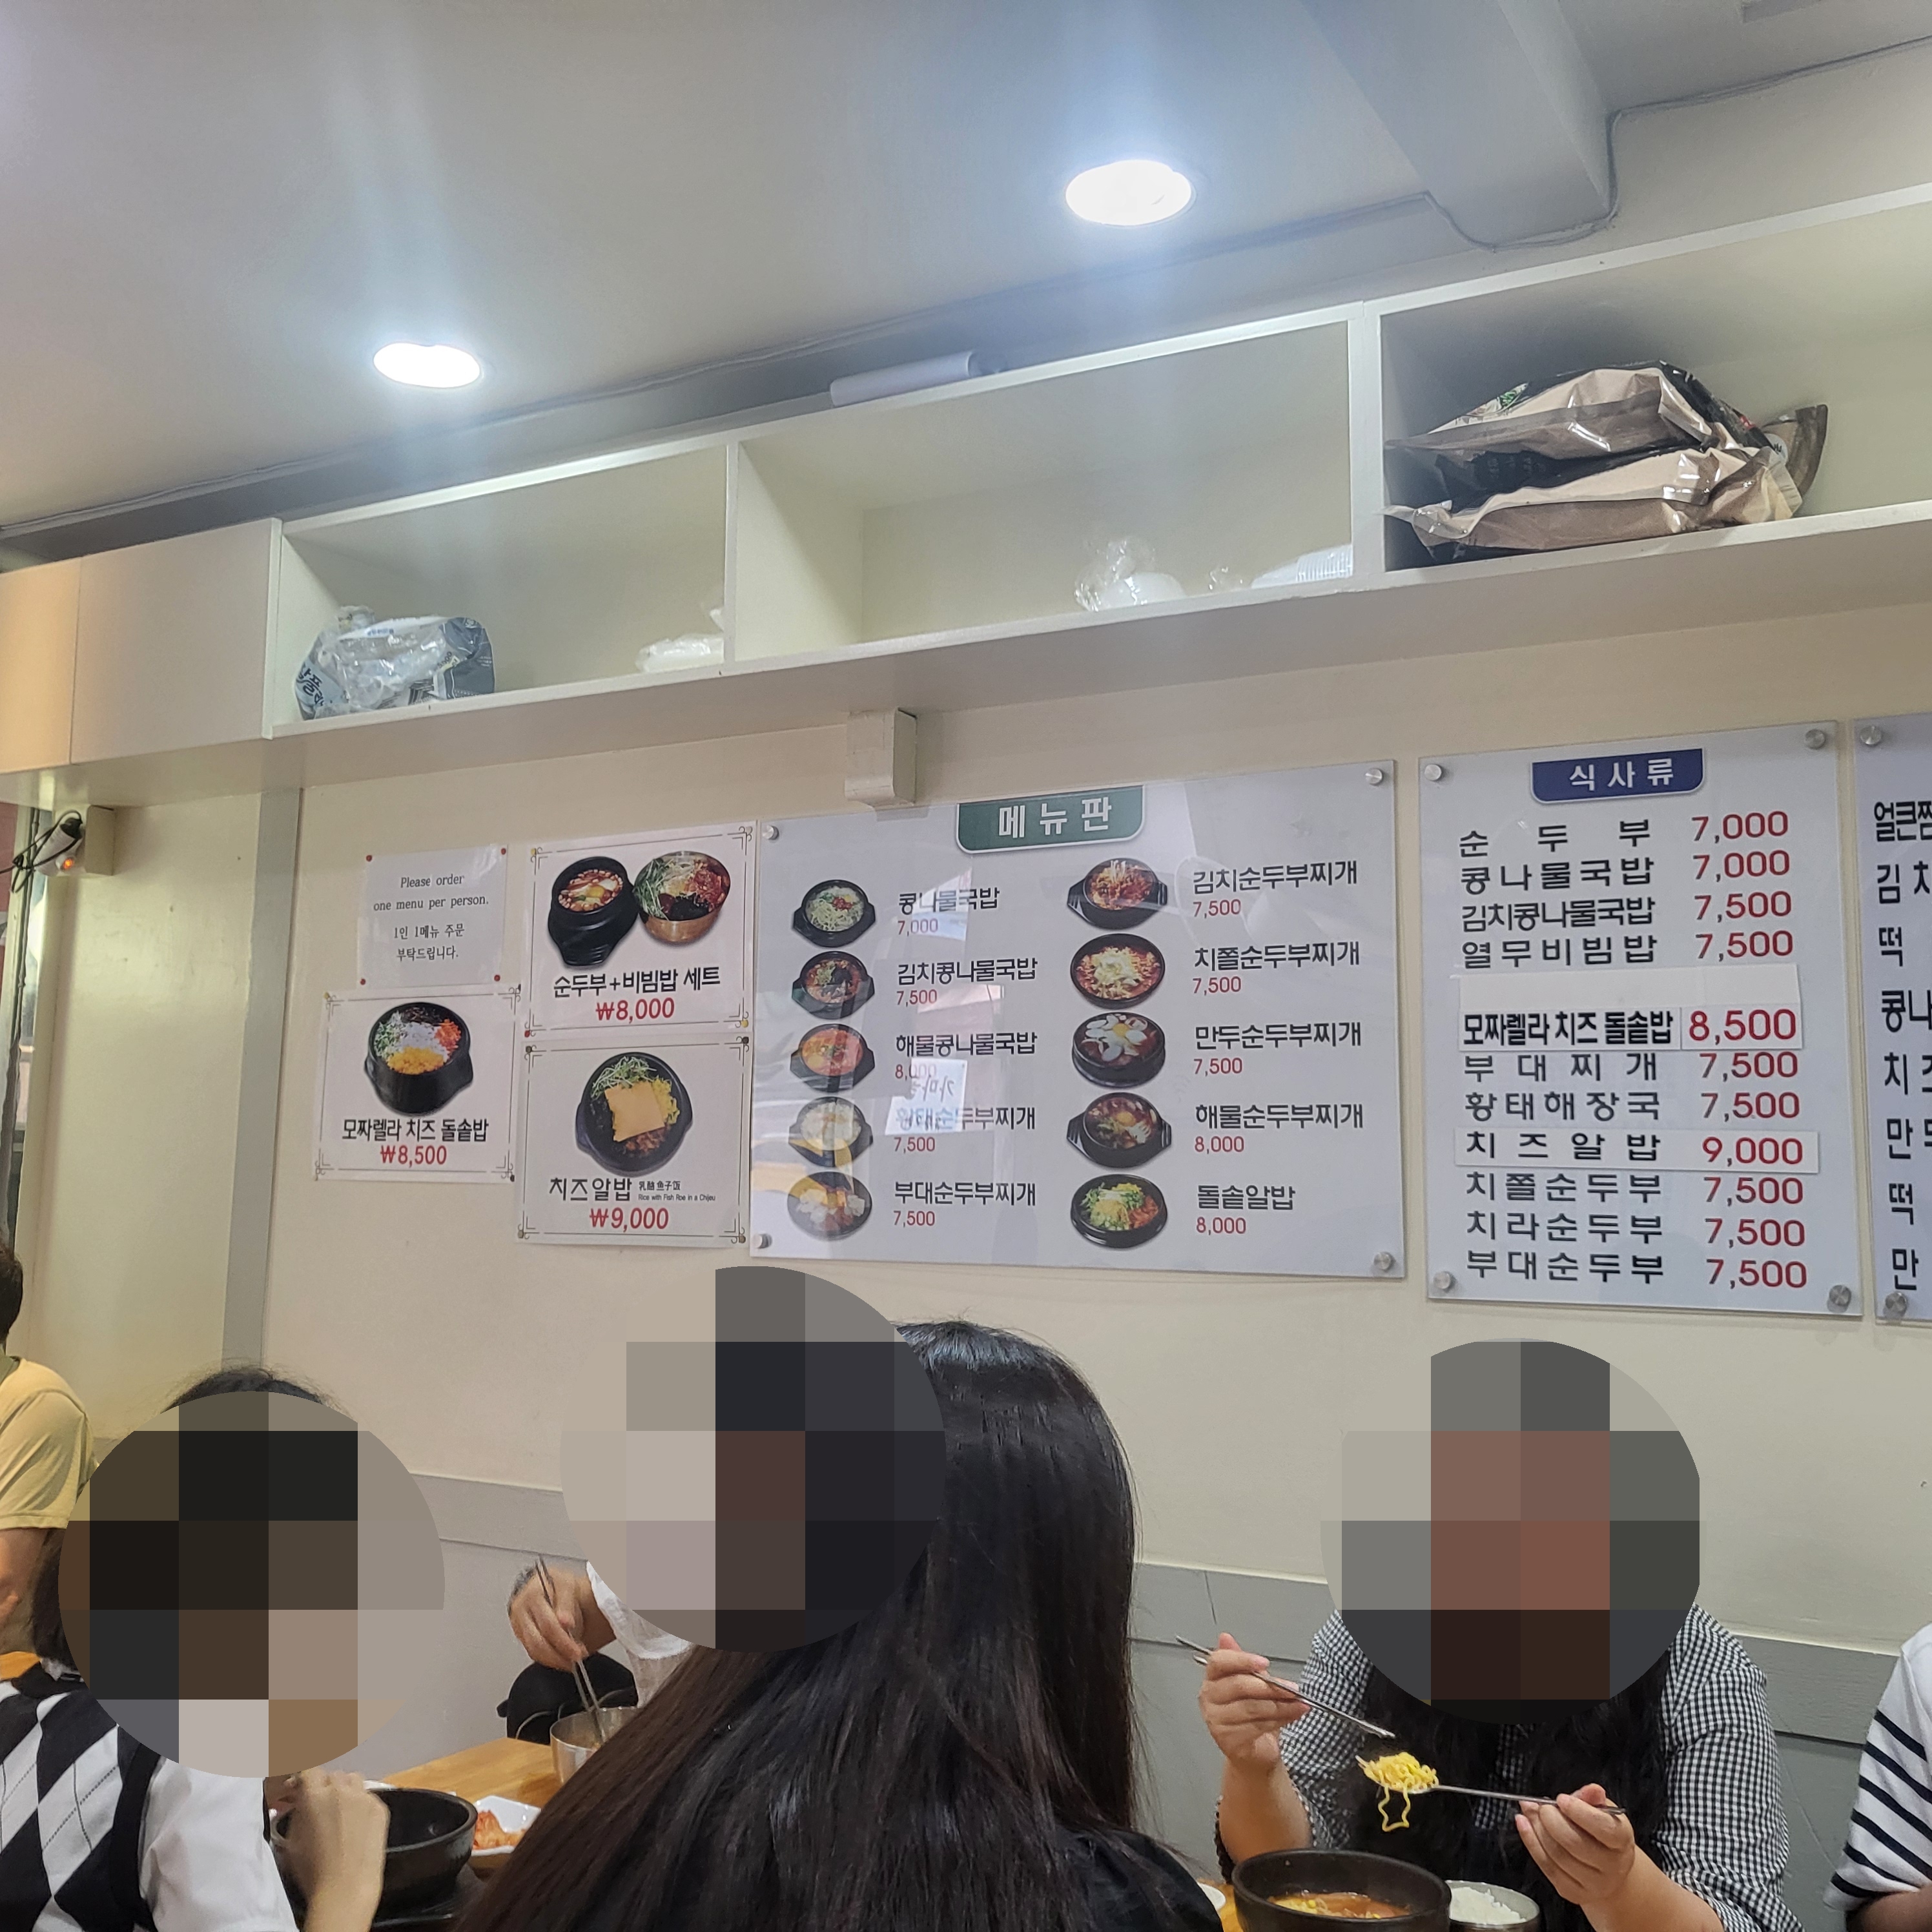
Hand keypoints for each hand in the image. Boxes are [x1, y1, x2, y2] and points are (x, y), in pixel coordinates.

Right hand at [281, 1770, 386, 1923]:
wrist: (346, 1887)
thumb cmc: (312, 1870)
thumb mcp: (292, 1840)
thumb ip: (297, 1813)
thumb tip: (298, 1802)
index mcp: (314, 1795)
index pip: (309, 1771)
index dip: (303, 1779)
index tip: (299, 1789)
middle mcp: (340, 1789)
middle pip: (332, 1775)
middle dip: (324, 1786)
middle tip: (320, 1805)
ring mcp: (363, 1796)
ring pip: (353, 1780)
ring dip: (344, 1789)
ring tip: (341, 1809)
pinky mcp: (380, 1807)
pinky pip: (368, 1797)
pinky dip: (360, 1804)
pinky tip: (357, 1824)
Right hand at [509, 1565, 598, 1667]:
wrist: (552, 1589)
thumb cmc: (559, 1587)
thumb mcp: (567, 1587)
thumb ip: (566, 1605)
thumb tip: (566, 1623)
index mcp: (532, 1595)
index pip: (547, 1624)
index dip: (563, 1639)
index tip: (577, 1648)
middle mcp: (520, 1610)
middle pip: (538, 1640)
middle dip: (559, 1652)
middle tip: (577, 1657)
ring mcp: (518, 1624)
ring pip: (533, 1650)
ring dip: (555, 1659)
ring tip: (571, 1660)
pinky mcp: (520, 1635)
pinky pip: (532, 1653)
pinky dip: (549, 1659)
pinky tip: (562, 1658)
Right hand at [1198, 1632, 1308, 1772]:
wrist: (1255, 1751)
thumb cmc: (1253, 1714)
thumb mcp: (1252, 1683)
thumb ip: (1243, 1662)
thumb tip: (1225, 1637)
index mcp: (1212, 1678)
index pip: (1219, 1661)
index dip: (1242, 1660)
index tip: (1264, 1663)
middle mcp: (1209, 1698)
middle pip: (1239, 1685)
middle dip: (1270, 1686)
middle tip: (1292, 1688)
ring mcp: (1216, 1720)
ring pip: (1252, 1707)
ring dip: (1280, 1705)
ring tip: (1298, 1703)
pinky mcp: (1228, 1740)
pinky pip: (1257, 1726)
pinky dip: (1279, 1720)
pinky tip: (1292, 1715)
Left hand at [1516, 1785, 1635, 1908]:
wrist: (1608, 1871)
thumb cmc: (1603, 1835)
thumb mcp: (1604, 1812)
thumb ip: (1593, 1799)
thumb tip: (1591, 1790)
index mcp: (1621, 1841)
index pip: (1602, 1827)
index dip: (1578, 1811)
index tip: (1561, 1799)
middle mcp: (1611, 1867)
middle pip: (1574, 1842)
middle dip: (1551, 1819)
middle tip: (1541, 1806)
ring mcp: (1593, 1884)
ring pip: (1557, 1855)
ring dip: (1537, 1829)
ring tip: (1530, 1811)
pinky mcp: (1573, 1893)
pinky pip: (1547, 1867)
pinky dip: (1530, 1842)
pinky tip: (1523, 1824)